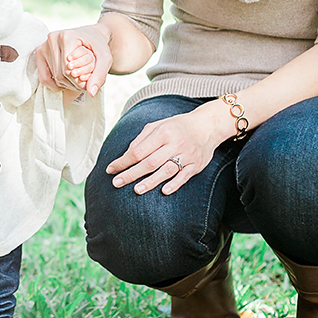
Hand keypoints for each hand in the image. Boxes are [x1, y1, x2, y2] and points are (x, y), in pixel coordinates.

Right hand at [36, 23, 111, 95]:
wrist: (91, 35)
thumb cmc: (98, 46)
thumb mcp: (105, 58)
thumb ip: (100, 75)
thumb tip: (91, 92)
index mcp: (67, 37)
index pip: (69, 70)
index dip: (79, 80)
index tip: (87, 80)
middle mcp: (52, 38)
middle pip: (60, 74)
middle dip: (73, 83)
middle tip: (83, 84)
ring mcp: (44, 45)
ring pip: (53, 77)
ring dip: (66, 84)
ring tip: (76, 80)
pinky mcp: (39, 52)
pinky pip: (43, 77)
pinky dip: (54, 84)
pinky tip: (65, 81)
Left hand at [106, 107, 227, 195]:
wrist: (207, 125)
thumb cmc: (177, 126)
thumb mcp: (158, 125)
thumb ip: (141, 139)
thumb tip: (126, 155)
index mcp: (162, 132)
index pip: (138, 150)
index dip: (123, 161)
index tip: (110, 169)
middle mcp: (174, 143)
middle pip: (150, 162)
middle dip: (131, 174)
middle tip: (116, 183)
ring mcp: (187, 155)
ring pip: (167, 170)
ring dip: (151, 181)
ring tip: (137, 190)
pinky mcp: (196, 164)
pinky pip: (184, 176)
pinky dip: (175, 184)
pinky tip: (164, 191)